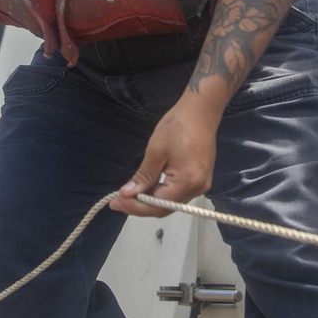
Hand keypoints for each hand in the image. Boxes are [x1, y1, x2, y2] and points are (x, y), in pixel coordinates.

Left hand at [111, 95, 218, 216]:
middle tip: (117, 201)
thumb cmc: (177, 127)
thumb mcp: (156, 151)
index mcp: (187, 182)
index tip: (115, 201)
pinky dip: (161, 193)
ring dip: (150, 200)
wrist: (201, 111)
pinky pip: (178, 193)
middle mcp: (197, 189)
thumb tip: (127, 194)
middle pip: (165, 207)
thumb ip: (143, 177)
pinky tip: (146, 188)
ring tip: (128, 195)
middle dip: (140, 206)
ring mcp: (201, 185)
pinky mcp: (201, 179)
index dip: (135, 206)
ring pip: (171, 202)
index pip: (158, 205)